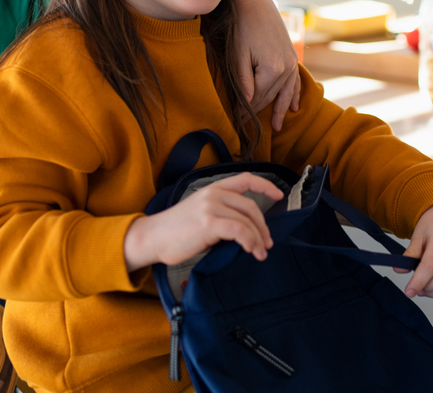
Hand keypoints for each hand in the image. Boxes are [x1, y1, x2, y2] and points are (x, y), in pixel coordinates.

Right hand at [123, 173, 284, 270]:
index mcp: (213, 188)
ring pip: (247, 220)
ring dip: (258, 239)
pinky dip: (249, 241)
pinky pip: (239, 230)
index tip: (279, 195)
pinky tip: (250, 250)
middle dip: (263, 226)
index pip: (246, 179)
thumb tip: (245, 229)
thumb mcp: (200, 212)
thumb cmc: (175, 230)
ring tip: (259, 253)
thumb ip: (221, 213)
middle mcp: (214, 194)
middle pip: (251, 206)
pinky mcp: (209, 223)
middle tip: (267, 242)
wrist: (153, 237)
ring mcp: (211, 207)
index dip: (266, 186)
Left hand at [233, 0, 301, 128]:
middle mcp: (287, 68)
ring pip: (285, 92)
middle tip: (246, 125)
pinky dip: (295, 94)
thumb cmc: (241, 28)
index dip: (246, 111)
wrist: (255, 4)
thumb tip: (246, 104)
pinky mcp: (292, 56)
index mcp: (272, 69)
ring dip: (281, 109)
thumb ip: (243, 81)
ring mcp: (292, 62)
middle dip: (258, 111)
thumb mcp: (238, 54)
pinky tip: (296, 108)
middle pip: (270, 96)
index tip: (236, 122)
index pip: (257, 98)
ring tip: (278, 127)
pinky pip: (295, 81)